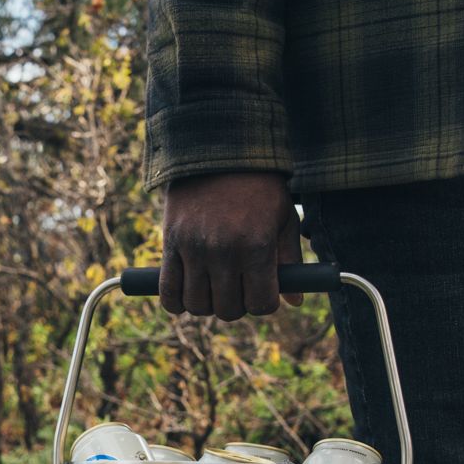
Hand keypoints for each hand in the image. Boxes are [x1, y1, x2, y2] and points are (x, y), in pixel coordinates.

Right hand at [160, 171, 300, 319]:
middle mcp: (224, 251)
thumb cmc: (259, 188)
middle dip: (237, 305)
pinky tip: (186, 295)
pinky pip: (168, 291)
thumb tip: (295, 300)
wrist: (218, 154)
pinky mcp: (171, 244)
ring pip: (198, 306)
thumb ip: (289, 261)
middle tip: (238, 288)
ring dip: (208, 305)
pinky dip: (176, 302)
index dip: (264, 303)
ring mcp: (194, 249)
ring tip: (214, 289)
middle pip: (229, 310)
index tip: (262, 293)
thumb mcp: (283, 219)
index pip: (260, 304)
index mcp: (257, 246)